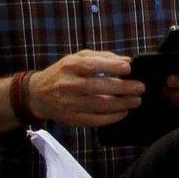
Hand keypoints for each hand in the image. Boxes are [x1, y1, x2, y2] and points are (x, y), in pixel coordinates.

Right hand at [27, 51, 145, 125]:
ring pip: (100, 105)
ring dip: (122, 104)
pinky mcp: (72, 119)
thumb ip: (102, 57)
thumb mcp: (78, 58)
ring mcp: (69, 104)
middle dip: (124, 88)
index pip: (92, 66)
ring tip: (136, 101)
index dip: (112, 66)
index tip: (129, 68)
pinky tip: (123, 112)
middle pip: (99, 87)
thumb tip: (127, 61)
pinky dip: (112, 117)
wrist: (38, 94)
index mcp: (70, 66)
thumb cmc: (63, 72)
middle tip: (140, 88)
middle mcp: (69, 85)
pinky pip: (95, 120)